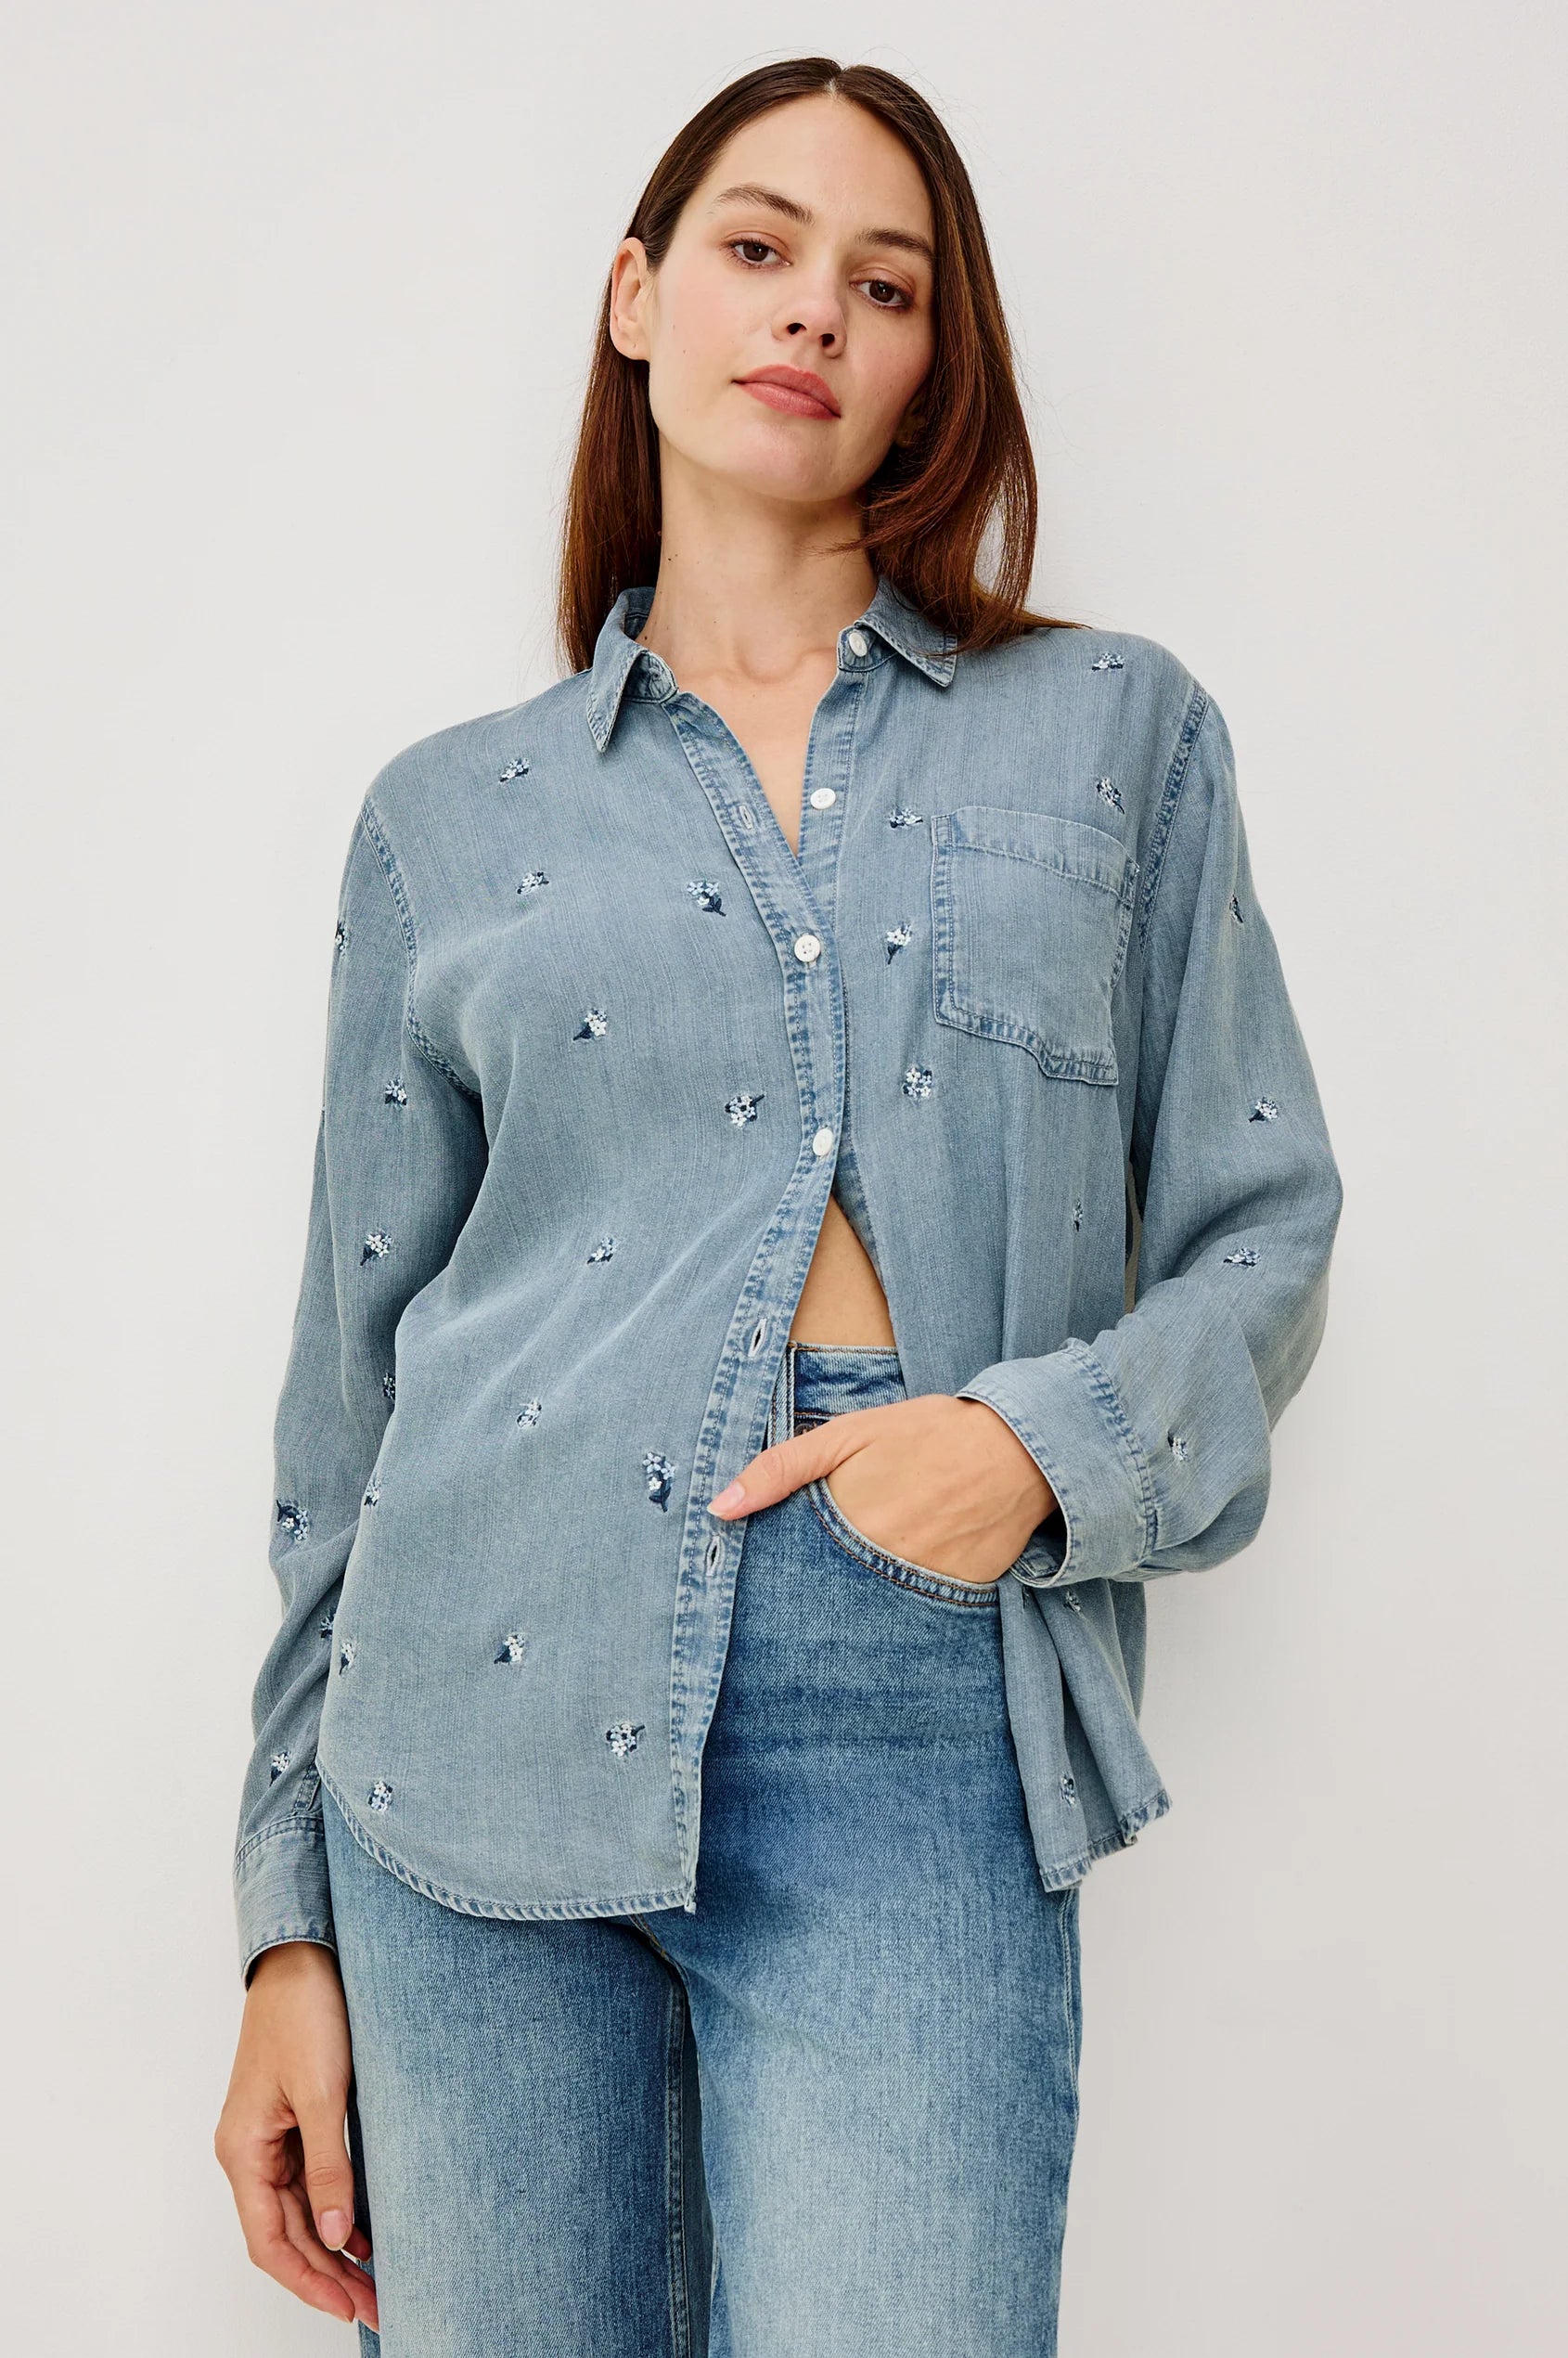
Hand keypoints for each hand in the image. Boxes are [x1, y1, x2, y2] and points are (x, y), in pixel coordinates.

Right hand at [214, 1941, 378, 2332]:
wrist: (302, 1956)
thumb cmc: (304, 2013)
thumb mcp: (323, 2094)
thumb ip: (328, 2167)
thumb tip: (335, 2236)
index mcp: (243, 2150)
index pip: (270, 2241)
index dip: (308, 2281)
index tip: (348, 2307)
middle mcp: (249, 2150)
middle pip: (285, 2233)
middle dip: (327, 2274)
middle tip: (377, 2303)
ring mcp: (268, 2136)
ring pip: (298, 2211)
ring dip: (332, 2247)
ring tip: (375, 2279)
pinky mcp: (291, 2118)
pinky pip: (308, 2180)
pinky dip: (333, 2210)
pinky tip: (363, 2230)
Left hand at [706, 1392, 1057, 1586]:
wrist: (1018, 1446)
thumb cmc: (926, 1433)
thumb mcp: (847, 1435)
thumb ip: (781, 1469)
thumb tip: (719, 1507)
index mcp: (849, 1528)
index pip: (794, 1575)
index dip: (781, 1581)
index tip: (766, 1589)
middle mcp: (884, 1567)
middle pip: (831, 1599)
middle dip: (819, 1598)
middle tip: (827, 1581)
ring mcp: (926, 1587)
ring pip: (874, 1610)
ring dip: (862, 1602)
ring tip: (867, 1583)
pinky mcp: (962, 1598)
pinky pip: (922, 1611)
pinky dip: (909, 1600)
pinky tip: (912, 1575)